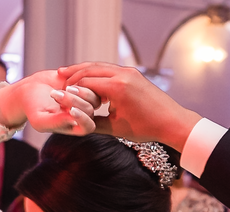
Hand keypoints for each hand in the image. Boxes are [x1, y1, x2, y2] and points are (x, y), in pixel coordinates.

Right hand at [0, 71, 99, 135]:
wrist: (29, 90)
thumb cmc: (32, 109)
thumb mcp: (40, 120)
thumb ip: (56, 122)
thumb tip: (73, 121)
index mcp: (73, 127)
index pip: (88, 127)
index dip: (83, 119)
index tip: (71, 110)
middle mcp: (82, 115)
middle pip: (89, 110)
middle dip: (74, 101)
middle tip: (56, 95)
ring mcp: (84, 99)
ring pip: (93, 96)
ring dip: (78, 90)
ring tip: (63, 87)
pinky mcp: (82, 84)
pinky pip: (89, 81)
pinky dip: (76, 78)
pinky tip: (62, 77)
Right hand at [58, 62, 202, 149]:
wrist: (171, 121)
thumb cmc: (146, 128)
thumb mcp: (115, 129)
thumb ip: (92, 123)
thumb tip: (73, 120)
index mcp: (117, 88)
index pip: (85, 82)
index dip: (70, 88)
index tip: (59, 92)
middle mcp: (123, 74)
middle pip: (90, 68)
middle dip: (73, 72)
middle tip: (58, 75)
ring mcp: (129, 72)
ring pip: (100, 65)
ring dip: (84, 69)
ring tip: (69, 73)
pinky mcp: (133, 74)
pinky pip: (110, 69)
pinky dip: (97, 72)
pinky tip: (88, 78)